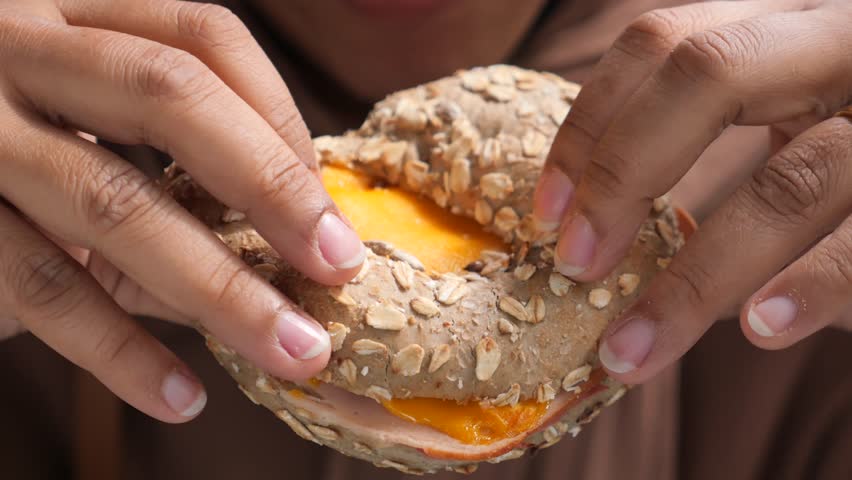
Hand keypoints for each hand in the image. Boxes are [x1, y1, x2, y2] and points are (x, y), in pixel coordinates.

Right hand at [0, 0, 364, 421]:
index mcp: (73, 20)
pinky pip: (44, 287)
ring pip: (112, 200)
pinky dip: (120, 350)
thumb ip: (172, 177)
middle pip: (169, 94)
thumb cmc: (16, 161)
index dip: (280, 116)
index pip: (203, 38)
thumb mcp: (86, 136)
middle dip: (270, 186)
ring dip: (222, 290)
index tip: (324, 201)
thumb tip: (291, 250)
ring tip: (291, 350)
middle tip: (339, 265)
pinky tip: (181, 396)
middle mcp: (16, 52)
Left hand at [533, 0, 851, 382]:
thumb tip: (587, 227)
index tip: (547, 213)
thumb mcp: (781, 116)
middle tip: (575, 265)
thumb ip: (698, 140)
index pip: (660, 44)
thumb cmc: (844, 157)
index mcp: (779, 29)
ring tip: (635, 346)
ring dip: (698, 278)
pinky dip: (811, 285)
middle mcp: (838, 42)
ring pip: (791, 181)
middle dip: (624, 174)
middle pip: (711, 73)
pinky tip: (760, 328)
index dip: (589, 124)